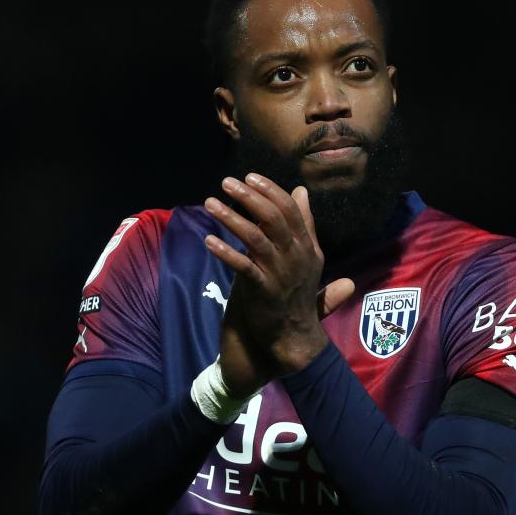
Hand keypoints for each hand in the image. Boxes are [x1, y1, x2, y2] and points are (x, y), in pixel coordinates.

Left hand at [203, 174, 353, 397]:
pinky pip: (243, 267)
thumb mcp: (305, 256)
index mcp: (306, 247)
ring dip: (232, 218)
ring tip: (211, 203)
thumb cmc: (294, 294)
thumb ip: (304, 224)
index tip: (249, 177)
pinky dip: (226, 252)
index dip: (269, 191)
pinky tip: (209, 240)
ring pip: (256, 238)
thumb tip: (301, 192)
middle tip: (227, 183)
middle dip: (249, 197)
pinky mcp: (263, 291)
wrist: (292, 337)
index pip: (290, 210)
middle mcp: (296, 257)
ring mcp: (280, 274)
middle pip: (273, 218)